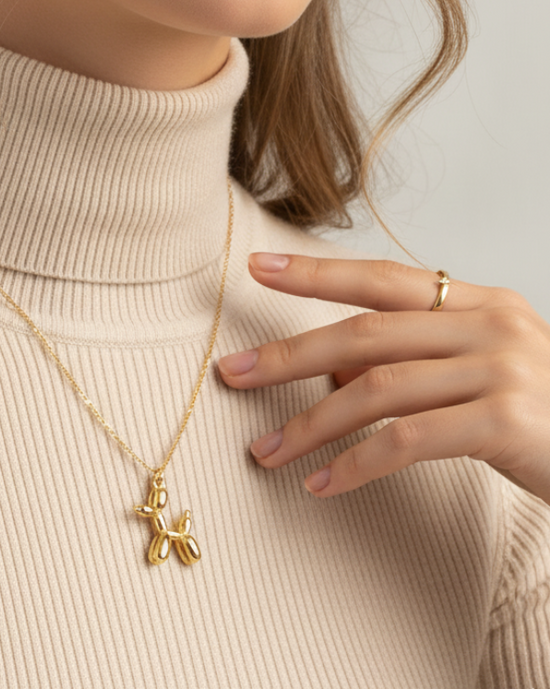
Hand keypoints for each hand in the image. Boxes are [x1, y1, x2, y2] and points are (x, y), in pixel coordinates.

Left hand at [217, 253, 549, 505]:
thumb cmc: (540, 414)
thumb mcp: (476, 372)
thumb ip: (408, 360)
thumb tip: (325, 367)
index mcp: (479, 301)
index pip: (380, 277)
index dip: (315, 272)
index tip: (255, 265)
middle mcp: (491, 323)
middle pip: (364, 332)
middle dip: (289, 355)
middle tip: (232, 372)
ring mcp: (503, 369)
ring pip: (376, 389)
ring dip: (310, 424)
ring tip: (266, 452)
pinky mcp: (509, 421)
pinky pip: (408, 441)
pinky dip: (355, 464)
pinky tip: (322, 484)